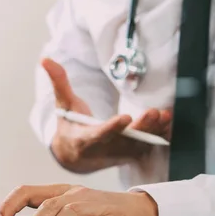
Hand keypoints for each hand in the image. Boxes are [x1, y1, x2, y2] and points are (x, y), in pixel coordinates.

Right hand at [42, 58, 171, 173]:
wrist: (76, 156)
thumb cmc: (71, 125)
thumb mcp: (63, 104)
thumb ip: (59, 82)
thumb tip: (45, 59)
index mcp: (84, 139)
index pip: (99, 135)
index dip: (112, 128)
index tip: (125, 117)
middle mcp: (103, 150)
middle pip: (124, 141)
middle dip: (140, 128)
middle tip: (153, 112)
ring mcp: (118, 155)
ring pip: (139, 145)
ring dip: (154, 131)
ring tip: (165, 115)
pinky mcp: (130, 155)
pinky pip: (147, 147)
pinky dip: (159, 136)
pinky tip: (169, 122)